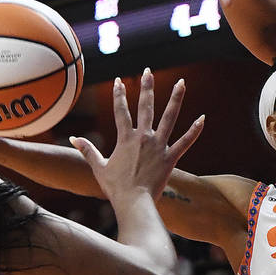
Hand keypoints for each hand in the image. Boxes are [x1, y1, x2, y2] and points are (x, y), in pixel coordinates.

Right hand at [70, 70, 203, 203]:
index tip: (118, 81)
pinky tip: (202, 118)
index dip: (119, 95)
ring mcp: (158, 146)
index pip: (121, 111)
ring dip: (176, 99)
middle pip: (145, 107)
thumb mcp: (99, 167)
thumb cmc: (116, 188)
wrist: (133, 202)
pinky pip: (185, 142)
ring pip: (169, 118)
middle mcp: (143, 138)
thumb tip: (73, 137)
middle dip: (146, 87)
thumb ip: (88, 150)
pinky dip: (194, 131)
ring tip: (182, 82)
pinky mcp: (171, 158)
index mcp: (125, 139)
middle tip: (148, 71)